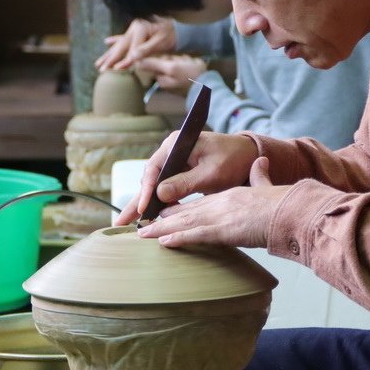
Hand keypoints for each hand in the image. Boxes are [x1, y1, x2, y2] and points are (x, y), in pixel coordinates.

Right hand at [97, 18, 176, 70]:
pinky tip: (106, 42)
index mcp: (140, 28)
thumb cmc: (172, 35)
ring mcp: (134, 29)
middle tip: (101, 69)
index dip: (125, 60)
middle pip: (121, 46)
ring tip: (98, 63)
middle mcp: (135, 27)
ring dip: (109, 54)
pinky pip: (123, 39)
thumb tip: (133, 58)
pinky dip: (115, 41)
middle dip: (111, 59)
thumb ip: (146, 49)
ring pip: (119, 44)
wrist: (179, 29)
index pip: (131, 48)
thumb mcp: (161, 43)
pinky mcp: (136, 32)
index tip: (117, 70)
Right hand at [114, 131, 259, 224]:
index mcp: (176, 144)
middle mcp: (171, 152)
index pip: (154, 169)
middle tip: (121, 223)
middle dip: (135, 202)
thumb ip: (186, 182)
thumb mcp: (211, 173)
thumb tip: (160, 194)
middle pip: (149, 179)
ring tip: (129, 225)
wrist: (248, 155)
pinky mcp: (180, 174)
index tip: (144, 209)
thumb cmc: (233, 159)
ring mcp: (175, 163)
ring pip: (154, 187)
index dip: (146, 191)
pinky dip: (158, 204)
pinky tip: (150, 219)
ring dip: (144, 206)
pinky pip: (165, 190)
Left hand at [136, 55, 207, 95]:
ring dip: (181, 59)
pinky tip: (192, 65)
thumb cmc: (190, 76)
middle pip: (164, 59)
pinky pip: (182, 62)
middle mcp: (165, 78)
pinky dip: (187, 61)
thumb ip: (154, 64)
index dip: (164, 58)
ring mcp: (174, 75)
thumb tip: (136, 62)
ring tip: (189, 64)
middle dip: (174, 58)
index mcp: (160, 78)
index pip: (154, 61)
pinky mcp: (182, 73)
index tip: (171, 61)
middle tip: (182, 63)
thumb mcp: (172, 67)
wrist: (209, 85)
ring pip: (173, 59)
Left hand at [136, 157, 288, 247]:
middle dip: (164, 220)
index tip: (166, 213)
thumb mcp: (267, 186)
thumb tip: (261, 163)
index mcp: (229, 196)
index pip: (199, 203)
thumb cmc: (282, 203)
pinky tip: (164, 242)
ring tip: (144, 235)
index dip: (180, 208)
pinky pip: (195, 235)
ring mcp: (220, 217)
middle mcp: (220, 204)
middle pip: (186, 212)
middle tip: (145, 226)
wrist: (291, 210)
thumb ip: (261, 176)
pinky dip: (178, 238)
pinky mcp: (224, 230)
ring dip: (162, 230)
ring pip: (184, 223)